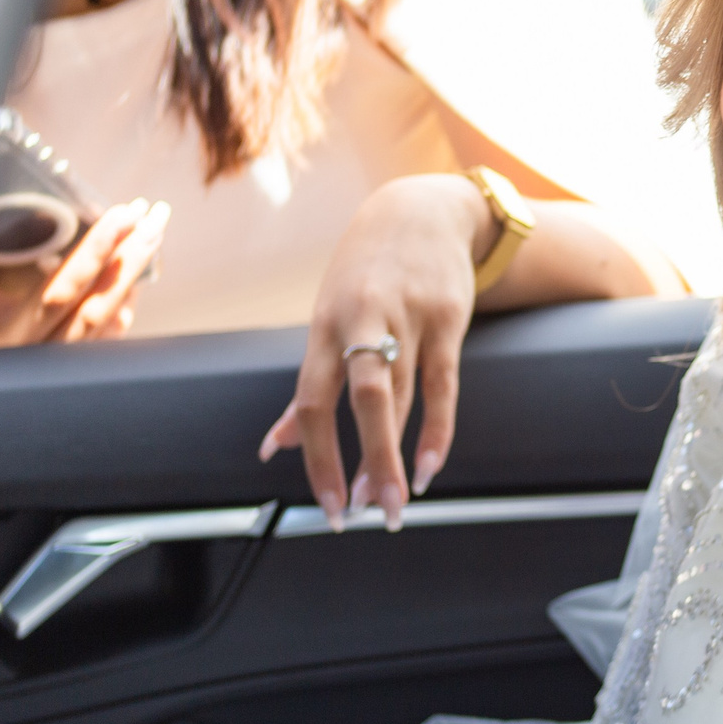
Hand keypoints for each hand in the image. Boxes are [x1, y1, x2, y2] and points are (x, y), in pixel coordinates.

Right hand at [0, 198, 166, 348]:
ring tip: (154, 230)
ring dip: (136, 269)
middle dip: (127, 253)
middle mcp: (50, 344)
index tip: (122, 213)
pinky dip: (130, 295)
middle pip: (99, 298)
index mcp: (21, 327)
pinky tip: (145, 267)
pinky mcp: (86, 357)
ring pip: (112, 311)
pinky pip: (116, 327)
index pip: (66, 284)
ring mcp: (71, 355)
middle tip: (150, 215)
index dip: (95, 249)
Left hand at [259, 174, 481, 529]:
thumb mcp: (328, 319)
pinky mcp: (448, 319)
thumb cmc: (366, 273)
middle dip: (366, 462)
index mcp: (324, 327)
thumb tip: (274, 445)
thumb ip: (309, 386)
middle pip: (363, 400)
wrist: (422, 210)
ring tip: (398, 501)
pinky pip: (444, 384)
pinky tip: (432, 466)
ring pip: (403, 397)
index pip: (313, 400)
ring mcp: (409, 318)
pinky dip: (439, 429)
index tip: (329, 505)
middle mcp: (362, 321)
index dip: (316, 456)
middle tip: (369, 513)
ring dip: (398, 456)